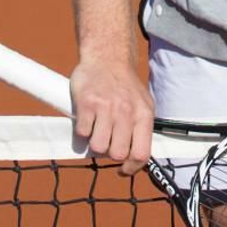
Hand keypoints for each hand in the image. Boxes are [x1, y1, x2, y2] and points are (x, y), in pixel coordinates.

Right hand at [69, 57, 155, 173]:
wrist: (107, 56)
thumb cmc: (124, 85)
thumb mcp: (142, 104)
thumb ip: (141, 129)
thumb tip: (137, 159)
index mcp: (144, 114)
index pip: (142, 153)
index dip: (131, 168)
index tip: (123, 170)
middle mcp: (126, 111)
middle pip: (117, 153)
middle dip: (110, 152)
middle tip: (107, 141)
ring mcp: (106, 107)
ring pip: (98, 147)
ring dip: (94, 143)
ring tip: (96, 130)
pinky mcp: (87, 103)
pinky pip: (83, 133)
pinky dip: (83, 131)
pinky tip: (88, 118)